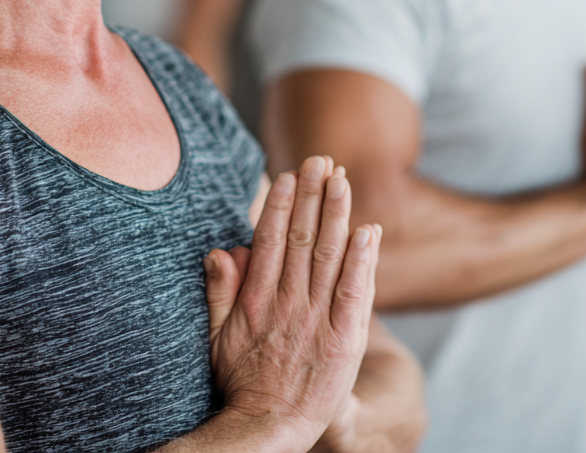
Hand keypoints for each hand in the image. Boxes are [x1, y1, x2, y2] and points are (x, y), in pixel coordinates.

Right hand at [204, 156, 379, 450]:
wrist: (269, 429)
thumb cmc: (240, 383)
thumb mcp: (216, 336)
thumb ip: (219, 291)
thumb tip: (222, 250)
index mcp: (257, 298)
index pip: (272, 239)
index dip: (283, 204)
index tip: (290, 175)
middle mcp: (288, 302)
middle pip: (303, 237)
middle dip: (312, 195)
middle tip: (321, 160)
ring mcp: (317, 319)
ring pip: (330, 255)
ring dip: (337, 213)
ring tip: (342, 179)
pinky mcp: (344, 340)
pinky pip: (356, 293)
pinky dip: (363, 261)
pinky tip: (368, 231)